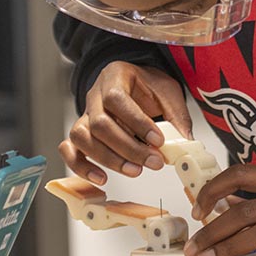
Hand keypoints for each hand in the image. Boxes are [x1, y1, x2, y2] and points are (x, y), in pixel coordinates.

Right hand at [59, 62, 190, 184]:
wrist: (135, 82)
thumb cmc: (148, 86)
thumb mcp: (167, 92)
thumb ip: (176, 116)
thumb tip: (186, 143)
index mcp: (115, 76)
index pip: (117, 99)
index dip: (137, 122)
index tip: (158, 140)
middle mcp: (94, 95)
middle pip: (100, 123)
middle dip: (128, 148)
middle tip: (153, 162)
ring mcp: (84, 114)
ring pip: (82, 137)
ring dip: (108, 159)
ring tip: (135, 170)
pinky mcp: (80, 132)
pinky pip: (69, 149)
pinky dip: (81, 166)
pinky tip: (102, 178)